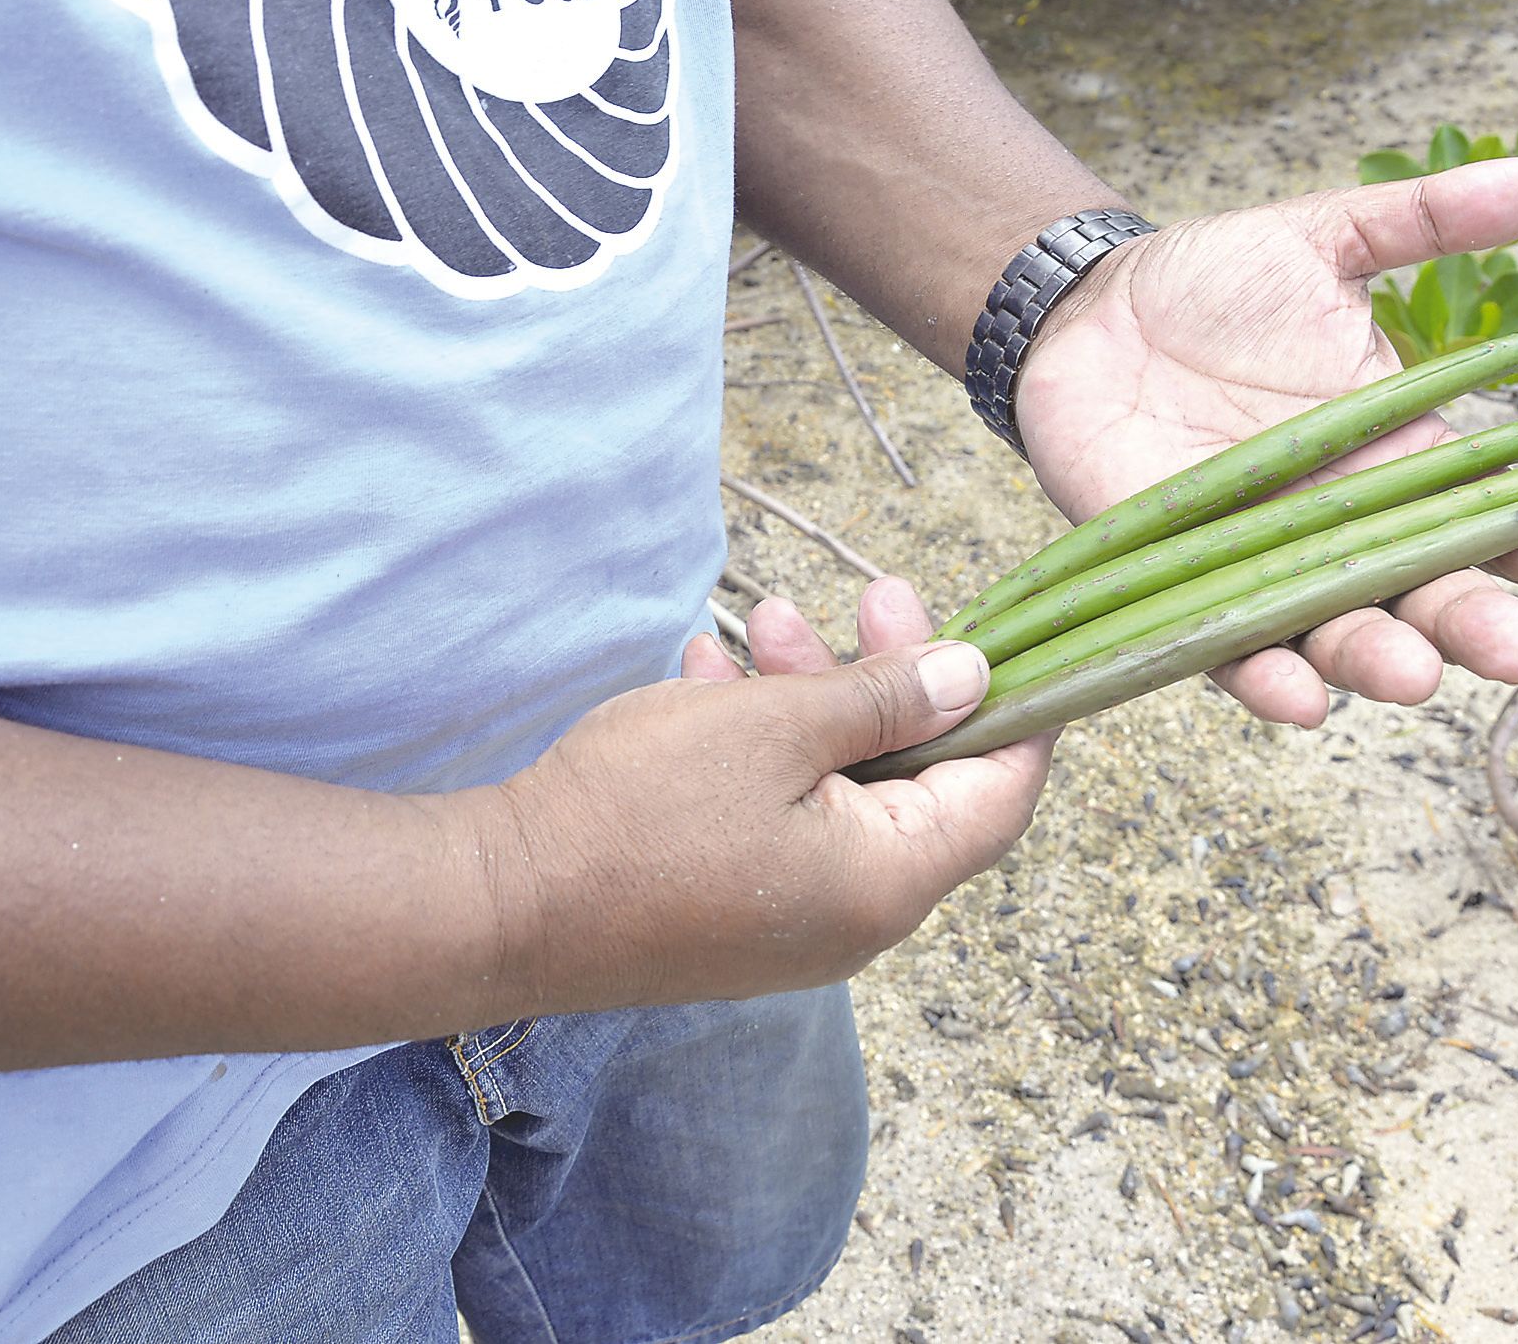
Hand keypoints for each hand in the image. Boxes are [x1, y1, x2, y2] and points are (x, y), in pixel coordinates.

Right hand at [469, 579, 1054, 1011]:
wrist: (500, 903)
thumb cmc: (637, 809)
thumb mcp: (774, 724)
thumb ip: (883, 699)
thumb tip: (976, 678)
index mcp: (890, 878)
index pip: (1003, 792)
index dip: (1018, 706)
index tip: (1003, 633)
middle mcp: (860, 915)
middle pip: (921, 781)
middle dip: (893, 677)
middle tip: (872, 594)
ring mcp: (797, 921)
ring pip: (843, 789)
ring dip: (815, 699)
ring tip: (761, 619)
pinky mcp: (740, 912)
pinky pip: (786, 816)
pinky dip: (766, 746)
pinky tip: (711, 674)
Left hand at [1013, 157, 1517, 728]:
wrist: (1090, 311)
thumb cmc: (1215, 282)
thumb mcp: (1325, 238)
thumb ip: (1427, 217)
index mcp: (1404, 454)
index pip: (1501, 517)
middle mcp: (1350, 528)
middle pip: (1430, 595)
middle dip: (1477, 628)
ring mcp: (1269, 565)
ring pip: (1338, 635)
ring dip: (1377, 664)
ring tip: (1415, 678)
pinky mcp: (1183, 586)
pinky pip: (1228, 649)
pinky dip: (1261, 678)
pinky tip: (1296, 700)